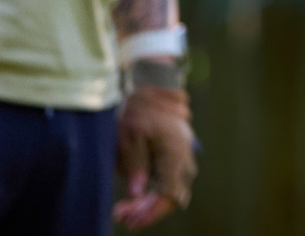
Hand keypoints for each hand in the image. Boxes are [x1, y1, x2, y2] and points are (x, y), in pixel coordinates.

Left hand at [114, 82, 196, 226]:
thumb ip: (135, 164)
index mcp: (175, 153)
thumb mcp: (130, 134)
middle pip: (172, 197)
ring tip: (125, 210)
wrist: (154, 86)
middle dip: (147, 211)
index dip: (148, 211)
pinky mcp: (177, 156)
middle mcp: (184, 158)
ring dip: (150, 204)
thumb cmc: (140, 108)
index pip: (167, 194)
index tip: (126, 218)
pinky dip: (154, 192)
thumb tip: (136, 193)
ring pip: (172, 192)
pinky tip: (136, 195)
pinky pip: (169, 181)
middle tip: (121, 216)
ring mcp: (183, 157)